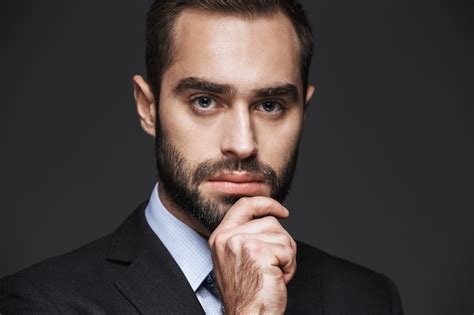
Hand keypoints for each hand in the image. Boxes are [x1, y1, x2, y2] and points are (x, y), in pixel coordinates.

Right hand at [208, 197, 296, 314]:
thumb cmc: (248, 294)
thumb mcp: (237, 259)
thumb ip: (245, 236)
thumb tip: (270, 217)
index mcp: (220, 237)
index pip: (245, 205)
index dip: (266, 203)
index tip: (282, 212)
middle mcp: (227, 237)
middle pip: (270, 221)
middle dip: (281, 243)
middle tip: (274, 266)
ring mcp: (241, 242)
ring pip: (281, 235)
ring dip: (286, 256)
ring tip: (273, 274)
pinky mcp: (258, 251)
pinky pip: (287, 249)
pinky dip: (290, 266)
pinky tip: (277, 279)